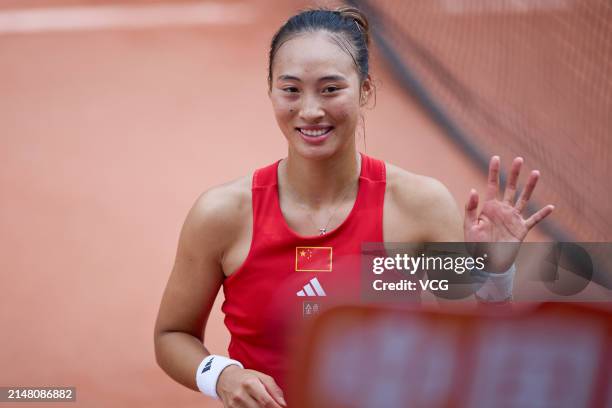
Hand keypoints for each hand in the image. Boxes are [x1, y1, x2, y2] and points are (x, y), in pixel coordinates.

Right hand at [217, 365, 286, 407]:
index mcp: (250, 384)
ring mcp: (233, 404)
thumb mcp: (261, 377)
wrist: (225, 379)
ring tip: (264, 406)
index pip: (265, 401)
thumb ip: (274, 389)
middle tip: (274, 407)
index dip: (276, 407)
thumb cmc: (247, 377)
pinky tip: (255, 406)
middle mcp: (240, 395)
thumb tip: (283, 404)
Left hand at [464, 156, 553, 270]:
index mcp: (489, 208)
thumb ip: (471, 209)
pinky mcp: (521, 230)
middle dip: (515, 174)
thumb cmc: (475, 245)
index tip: (496, 158)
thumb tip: (473, 190)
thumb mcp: (469, 226)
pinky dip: (542, 215)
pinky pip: (534, 220)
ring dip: (530, 187)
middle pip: (511, 188)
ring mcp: (513, 219)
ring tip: (536, 173)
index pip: (492, 186)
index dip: (494, 172)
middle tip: (519, 159)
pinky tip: (551, 207)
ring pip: (524, 199)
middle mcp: (503, 210)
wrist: (486, 262)